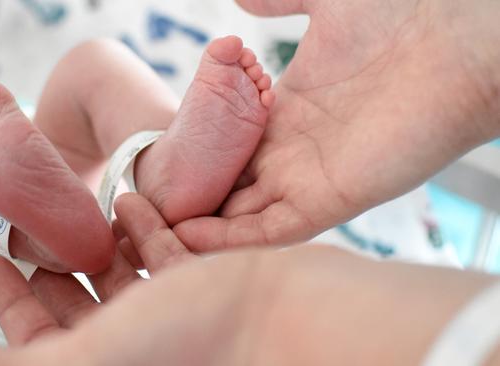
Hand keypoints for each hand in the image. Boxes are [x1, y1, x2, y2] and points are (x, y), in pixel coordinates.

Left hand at [0, 193, 273, 364]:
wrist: (287, 321)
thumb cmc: (189, 339)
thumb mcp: (96, 355)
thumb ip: (35, 364)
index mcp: (108, 363)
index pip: (39, 339)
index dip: (9, 302)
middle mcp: (139, 345)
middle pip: (78, 307)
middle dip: (52, 266)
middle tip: (30, 227)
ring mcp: (175, 317)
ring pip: (122, 280)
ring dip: (97, 245)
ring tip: (77, 208)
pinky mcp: (207, 288)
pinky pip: (165, 257)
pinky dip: (144, 230)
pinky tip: (128, 199)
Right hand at [175, 0, 499, 249]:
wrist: (460, 39)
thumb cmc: (401, 12)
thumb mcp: (322, 2)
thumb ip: (276, 1)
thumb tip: (240, 0)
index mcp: (287, 110)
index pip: (227, 145)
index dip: (192, 157)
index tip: (153, 166)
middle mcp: (294, 150)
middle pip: (228, 185)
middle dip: (186, 198)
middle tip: (138, 209)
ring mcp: (309, 177)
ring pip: (241, 215)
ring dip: (197, 225)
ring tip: (146, 231)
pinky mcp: (329, 199)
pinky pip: (270, 231)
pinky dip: (228, 240)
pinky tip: (184, 239)